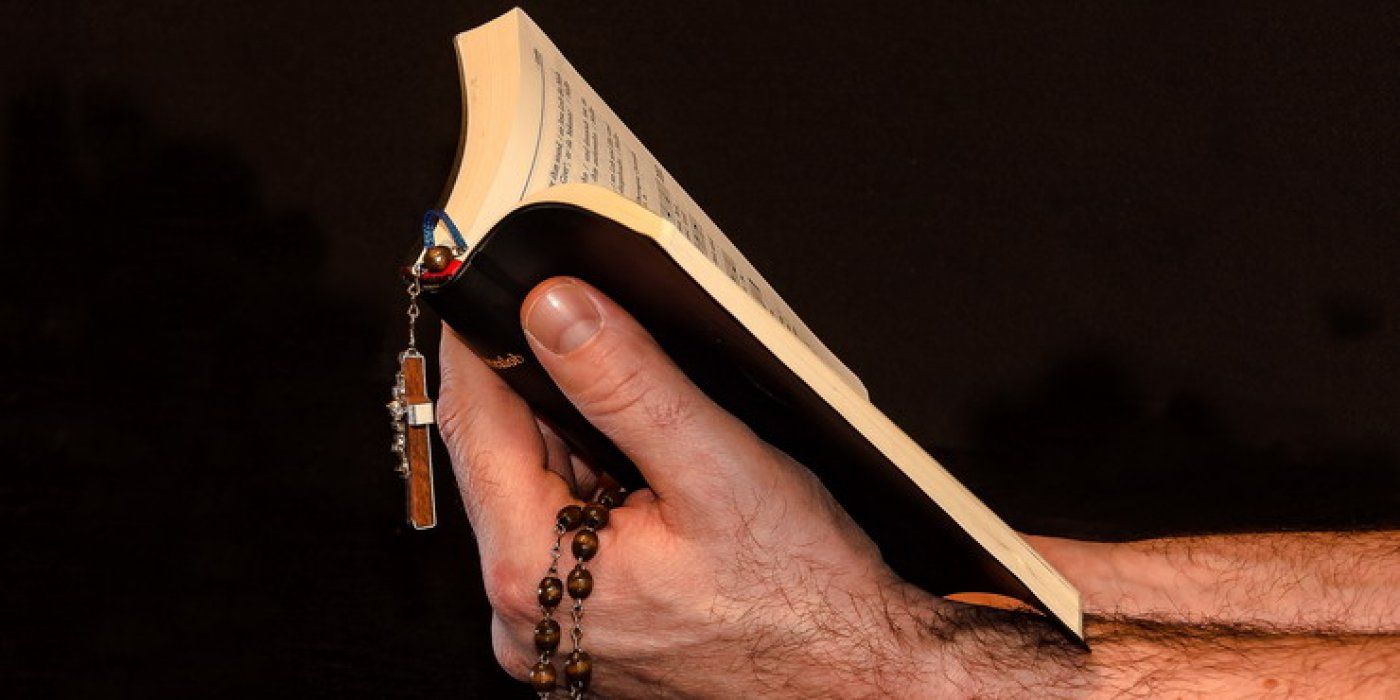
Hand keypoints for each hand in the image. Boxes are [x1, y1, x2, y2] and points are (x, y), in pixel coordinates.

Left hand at [437, 277, 966, 696]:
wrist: (857, 680)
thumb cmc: (803, 600)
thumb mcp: (715, 468)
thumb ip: (626, 382)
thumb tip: (555, 309)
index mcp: (533, 574)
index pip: (474, 427)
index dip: (482, 342)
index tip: (490, 284)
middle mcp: (526, 616)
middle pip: (502, 461)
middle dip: (538, 386)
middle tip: (581, 318)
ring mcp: (556, 633)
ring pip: (537, 495)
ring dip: (575, 437)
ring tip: (636, 401)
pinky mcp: (589, 633)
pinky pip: (569, 537)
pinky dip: (598, 487)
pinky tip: (647, 467)